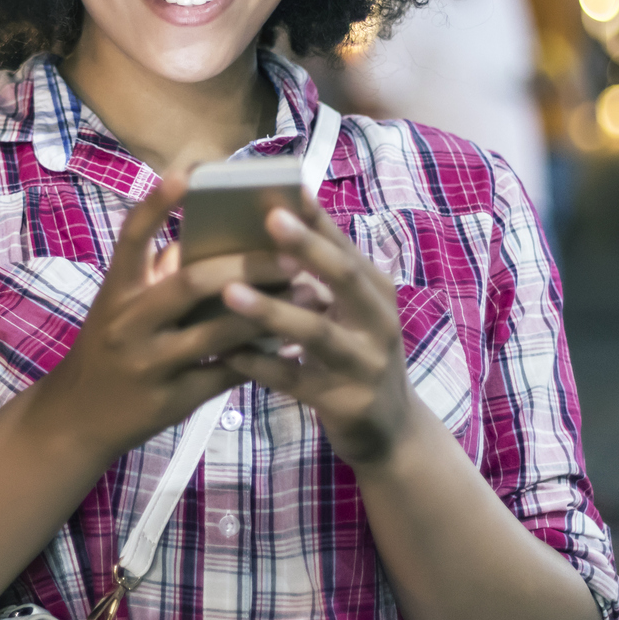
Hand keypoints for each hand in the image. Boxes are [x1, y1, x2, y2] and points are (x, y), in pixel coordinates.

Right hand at [25, 174, 284, 467]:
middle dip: (247, 266)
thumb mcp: (118, 307)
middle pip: (191, 283)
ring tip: (308, 294)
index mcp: (117, 290)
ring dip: (268, 311)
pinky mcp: (171, 399)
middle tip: (293, 254)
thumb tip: (205, 236)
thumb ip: (156, 272)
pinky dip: (259, 357)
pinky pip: (224, 373)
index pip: (133, 236)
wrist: (75, 419)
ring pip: (217, 331)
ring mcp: (149, 362)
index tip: (190, 174)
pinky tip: (291, 343)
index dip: (158, 203)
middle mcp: (129, 322)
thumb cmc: (107, 350)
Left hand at [217, 201, 417, 468]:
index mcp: (376, 292)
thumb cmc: (358, 358)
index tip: (287, 185)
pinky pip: (295, 381)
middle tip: (270, 218)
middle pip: (342, 277)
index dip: (317, 217)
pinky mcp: (344, 402)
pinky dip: (260, 366)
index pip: (345, 245)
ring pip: (316, 332)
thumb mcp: (353, 314)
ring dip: (271, 310)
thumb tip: (274, 225)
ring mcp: (364, 364)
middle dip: (306, 246)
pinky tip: (226, 354)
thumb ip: (322, 279)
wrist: (392, 434)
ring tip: (229, 292)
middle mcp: (378, 322)